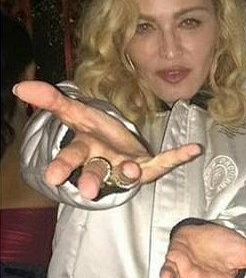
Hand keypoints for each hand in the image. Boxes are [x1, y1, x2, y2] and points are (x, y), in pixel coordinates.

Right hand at [15, 81, 200, 198]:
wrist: (118, 151)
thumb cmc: (95, 134)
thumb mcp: (74, 114)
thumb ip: (50, 100)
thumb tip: (19, 85)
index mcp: (85, 150)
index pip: (70, 156)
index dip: (62, 166)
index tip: (52, 177)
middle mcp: (104, 162)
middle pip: (94, 172)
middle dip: (90, 180)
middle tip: (86, 191)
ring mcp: (127, 166)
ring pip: (126, 172)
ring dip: (129, 171)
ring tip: (131, 169)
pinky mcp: (149, 167)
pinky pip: (164, 162)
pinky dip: (179, 156)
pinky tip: (194, 149)